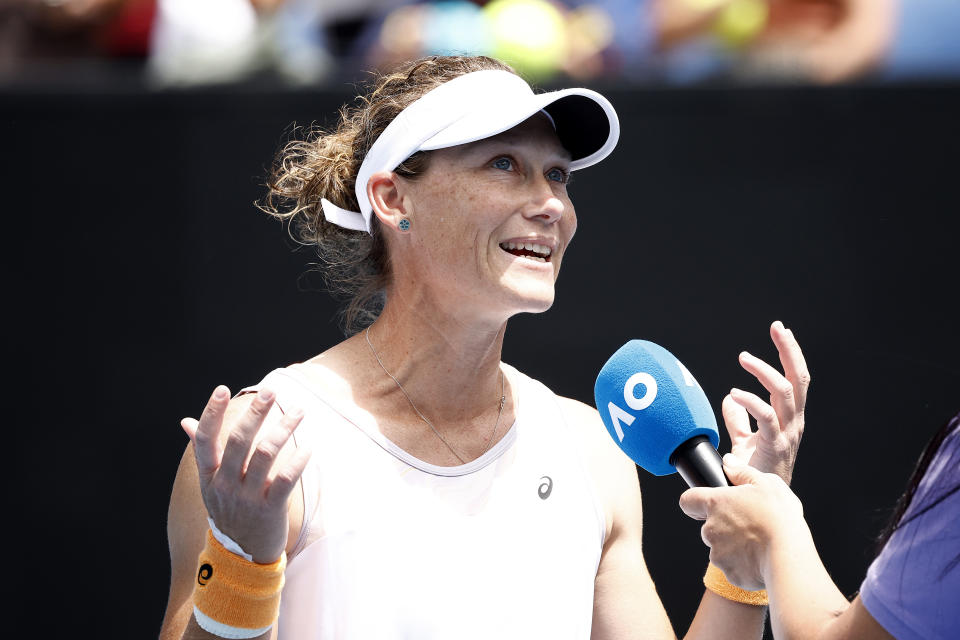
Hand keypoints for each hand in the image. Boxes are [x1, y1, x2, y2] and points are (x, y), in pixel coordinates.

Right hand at [181, 386, 310, 562]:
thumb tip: (186, 421)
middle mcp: (225, 484)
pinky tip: (308, 447)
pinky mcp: (270, 509)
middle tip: (270, 392)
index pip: (205, 440)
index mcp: (209, 476)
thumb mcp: (210, 484)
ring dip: (283, 429)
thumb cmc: (229, 511)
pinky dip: (298, 461)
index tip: (222, 389)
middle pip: (239, 441)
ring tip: (298, 412)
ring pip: (265, 454)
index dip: (211, 413)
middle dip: (255, 413)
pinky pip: (286, 479)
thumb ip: (203, 451)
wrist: (242, 557)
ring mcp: (247, 497)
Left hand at [679, 454, 804, 589]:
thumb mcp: (766, 483)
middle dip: (723, 526)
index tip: (706, 505)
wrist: (788, 556)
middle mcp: (710, 529)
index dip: (694, 501)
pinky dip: (743, 565)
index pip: (687, 500)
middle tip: (749, 524)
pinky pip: (732, 567)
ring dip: (733, 546)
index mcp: (715, 503)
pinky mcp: (728, 573)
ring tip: (759, 543)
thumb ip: (742, 471)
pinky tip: (761, 558)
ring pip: (720, 548)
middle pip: (707, 526)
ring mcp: (717, 553)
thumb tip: (727, 462)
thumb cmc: (778, 517)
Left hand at [724, 320, 808, 483]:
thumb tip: (729, 399)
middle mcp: (793, 422)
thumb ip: (740, 420)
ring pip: (785, 393)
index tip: (780, 331)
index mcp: (789, 417)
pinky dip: (751, 401)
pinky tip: (734, 394)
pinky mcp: (775, 446)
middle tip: (778, 328)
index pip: (795, 379)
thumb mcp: (746, 441)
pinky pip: (767, 417)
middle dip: (789, 351)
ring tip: (744, 358)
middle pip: (798, 379)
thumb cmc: (756, 473)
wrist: (759, 502)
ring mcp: (787, 433)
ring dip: (765, 372)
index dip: (789, 355)